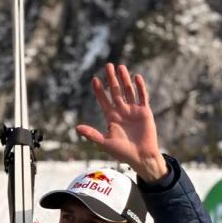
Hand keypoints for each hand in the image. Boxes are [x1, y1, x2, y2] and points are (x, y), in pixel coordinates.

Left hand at [76, 63, 167, 181]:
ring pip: (128, 91)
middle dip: (111, 79)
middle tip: (108, 65)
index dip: (99, 90)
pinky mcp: (145, 112)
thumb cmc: (122, 152)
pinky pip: (142, 97)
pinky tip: (136, 77)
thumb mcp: (105, 143)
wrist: (141, 157)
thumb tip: (76, 127)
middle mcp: (122, 111)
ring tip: (121, 67)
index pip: (103, 100)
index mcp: (111, 117)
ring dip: (125, 79)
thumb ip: (92, 134)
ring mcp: (133, 110)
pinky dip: (140, 87)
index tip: (94, 79)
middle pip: (115, 91)